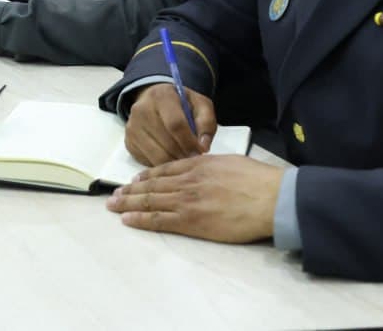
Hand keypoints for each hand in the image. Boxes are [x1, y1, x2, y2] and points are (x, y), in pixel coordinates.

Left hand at [106, 155, 283, 243]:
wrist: (269, 197)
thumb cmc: (257, 179)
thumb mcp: (229, 162)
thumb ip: (210, 165)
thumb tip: (203, 168)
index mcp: (198, 165)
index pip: (164, 170)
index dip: (146, 176)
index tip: (134, 180)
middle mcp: (187, 181)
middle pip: (151, 186)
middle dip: (130, 190)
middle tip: (113, 194)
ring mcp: (187, 201)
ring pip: (150, 201)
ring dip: (128, 203)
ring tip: (112, 206)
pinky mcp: (191, 221)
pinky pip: (159, 220)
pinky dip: (140, 219)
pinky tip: (127, 220)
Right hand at [125, 83, 216, 165]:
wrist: (156, 101)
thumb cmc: (182, 104)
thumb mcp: (200, 105)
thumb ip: (206, 122)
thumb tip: (203, 146)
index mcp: (161, 95)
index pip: (175, 124)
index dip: (190, 142)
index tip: (200, 151)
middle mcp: (141, 109)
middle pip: (166, 143)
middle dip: (183, 155)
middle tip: (194, 158)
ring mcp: (132, 127)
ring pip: (156, 156)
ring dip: (173, 162)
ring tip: (184, 159)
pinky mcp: (128, 142)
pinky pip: (147, 161)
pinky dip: (161, 164)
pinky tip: (170, 158)